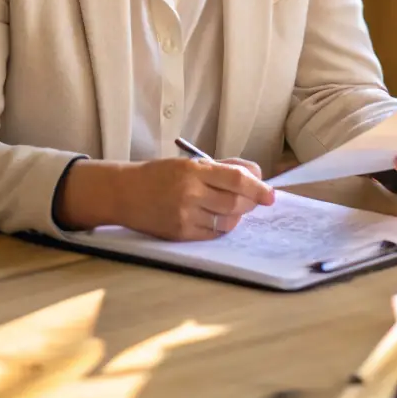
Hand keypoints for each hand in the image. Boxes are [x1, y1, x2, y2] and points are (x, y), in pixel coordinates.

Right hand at [55, 156, 273, 239]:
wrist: (125, 193)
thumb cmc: (160, 174)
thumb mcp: (190, 162)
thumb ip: (222, 167)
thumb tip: (255, 174)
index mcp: (193, 171)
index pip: (236, 179)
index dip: (258, 187)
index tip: (271, 193)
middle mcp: (190, 193)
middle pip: (235, 203)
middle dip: (251, 202)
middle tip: (256, 200)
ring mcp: (185, 216)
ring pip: (227, 222)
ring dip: (238, 216)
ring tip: (235, 207)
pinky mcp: (180, 234)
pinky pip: (213, 234)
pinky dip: (222, 227)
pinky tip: (219, 218)